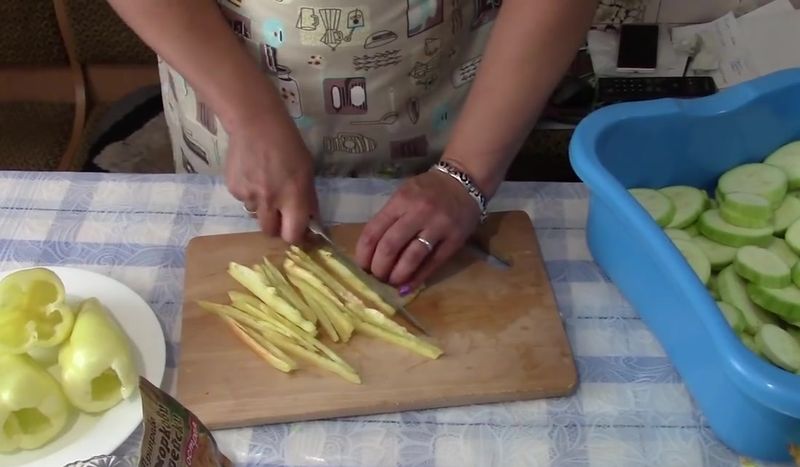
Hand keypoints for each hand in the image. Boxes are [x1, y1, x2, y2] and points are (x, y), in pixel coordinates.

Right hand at [224, 114, 317, 243]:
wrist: (256, 124)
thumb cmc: (288, 145)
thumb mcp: (307, 171)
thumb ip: (307, 199)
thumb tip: (310, 220)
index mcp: (294, 197)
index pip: (292, 235)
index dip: (294, 236)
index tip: (296, 230)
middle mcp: (271, 201)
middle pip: (269, 232)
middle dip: (276, 226)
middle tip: (279, 213)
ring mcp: (249, 196)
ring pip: (255, 215)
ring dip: (261, 207)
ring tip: (264, 184)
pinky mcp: (234, 189)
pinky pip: (243, 200)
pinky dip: (249, 193)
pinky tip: (252, 174)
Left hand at [355, 170, 481, 290]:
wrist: (465, 181)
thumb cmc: (429, 189)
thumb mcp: (404, 194)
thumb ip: (389, 217)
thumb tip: (372, 250)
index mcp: (401, 200)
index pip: (374, 231)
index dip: (364, 253)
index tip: (362, 266)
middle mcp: (418, 212)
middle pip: (390, 246)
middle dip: (379, 268)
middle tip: (376, 276)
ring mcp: (438, 226)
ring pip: (412, 257)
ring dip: (397, 275)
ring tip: (391, 282)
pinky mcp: (454, 240)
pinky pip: (433, 263)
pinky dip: (418, 278)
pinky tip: (408, 286)